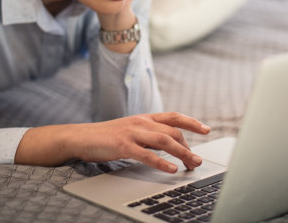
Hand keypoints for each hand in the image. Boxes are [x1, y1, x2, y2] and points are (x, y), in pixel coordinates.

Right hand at [72, 112, 210, 172]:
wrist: (81, 137)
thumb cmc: (106, 136)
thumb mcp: (131, 130)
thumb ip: (148, 135)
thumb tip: (169, 145)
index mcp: (144, 118)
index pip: (173, 117)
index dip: (191, 122)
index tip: (206, 129)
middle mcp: (140, 122)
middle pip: (172, 131)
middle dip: (189, 146)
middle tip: (197, 160)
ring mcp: (132, 132)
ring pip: (164, 141)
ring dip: (182, 153)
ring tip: (192, 164)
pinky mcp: (123, 145)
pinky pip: (146, 154)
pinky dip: (161, 162)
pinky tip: (171, 169)